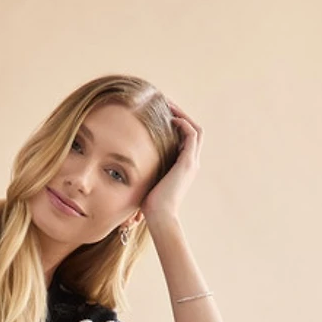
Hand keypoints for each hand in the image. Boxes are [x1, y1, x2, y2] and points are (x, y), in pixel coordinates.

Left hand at [140, 100, 203, 223]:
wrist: (159, 217)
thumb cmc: (150, 206)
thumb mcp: (147, 182)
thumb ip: (145, 171)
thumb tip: (126, 166)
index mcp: (182, 167)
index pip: (184, 139)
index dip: (175, 125)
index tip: (159, 114)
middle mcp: (190, 163)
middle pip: (192, 130)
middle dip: (180, 115)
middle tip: (164, 103)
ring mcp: (191, 162)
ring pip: (195, 129)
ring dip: (182, 115)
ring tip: (167, 105)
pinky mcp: (187, 163)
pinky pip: (191, 135)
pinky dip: (182, 124)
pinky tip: (169, 119)